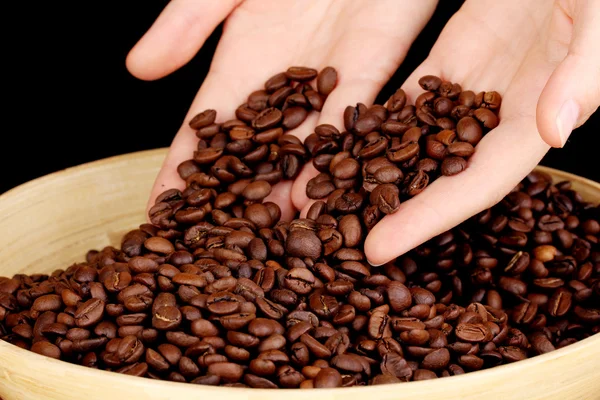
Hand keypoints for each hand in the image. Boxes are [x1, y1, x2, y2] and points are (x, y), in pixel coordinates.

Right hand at [127, 0, 437, 219]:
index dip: (181, 171)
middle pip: (254, 155)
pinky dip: (336, 154)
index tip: (160, 213)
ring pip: (303, 149)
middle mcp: (281, 86)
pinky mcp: (371, 69)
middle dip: (235, 200)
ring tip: (270, 236)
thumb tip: (137, 70)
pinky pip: (353, 118)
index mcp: (239, 66)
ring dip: (287, 193)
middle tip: (216, 246)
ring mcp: (325, 83)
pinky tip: (323, 191)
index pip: (204, 131)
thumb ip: (185, 22)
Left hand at [360, 0, 599, 264]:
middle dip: (389, 208)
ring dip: (377, 169)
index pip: (477, 184)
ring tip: (328, 196)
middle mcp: (505, 112)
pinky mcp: (458, 53)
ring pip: (420, 139)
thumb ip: (583, 74)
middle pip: (439, 174)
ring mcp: (478, 84)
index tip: (378, 249)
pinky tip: (341, 137)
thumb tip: (554, 131)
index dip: (429, 220)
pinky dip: (380, 118)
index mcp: (540, 116)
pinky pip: (413, 94)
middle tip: (335, 236)